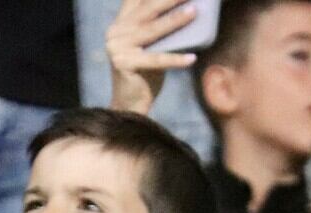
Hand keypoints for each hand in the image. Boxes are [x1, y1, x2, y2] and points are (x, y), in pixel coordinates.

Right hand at [105, 0, 198, 114]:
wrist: (130, 105)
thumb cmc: (146, 72)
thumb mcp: (152, 45)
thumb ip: (158, 26)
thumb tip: (190, 7)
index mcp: (121, 23)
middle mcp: (115, 31)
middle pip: (147, 10)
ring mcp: (117, 47)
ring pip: (152, 31)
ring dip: (175, 20)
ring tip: (194, 12)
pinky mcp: (122, 64)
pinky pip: (155, 59)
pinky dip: (174, 59)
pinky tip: (192, 58)